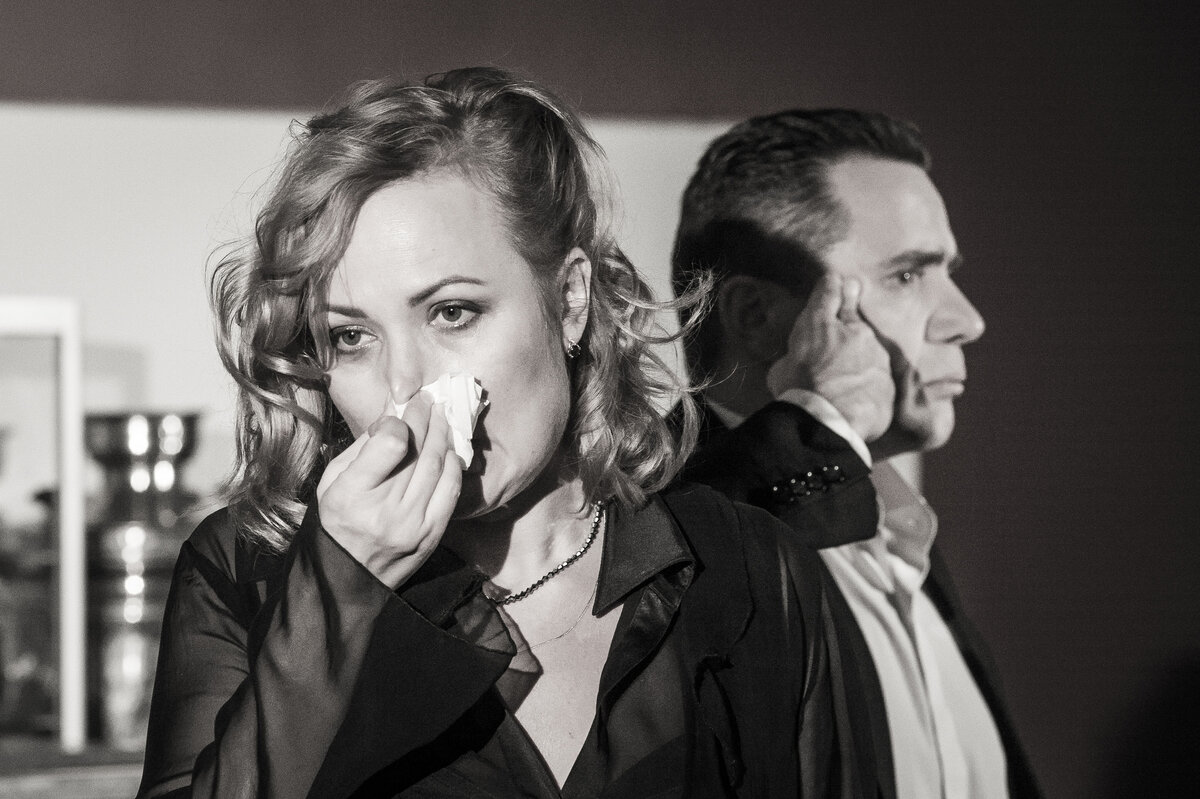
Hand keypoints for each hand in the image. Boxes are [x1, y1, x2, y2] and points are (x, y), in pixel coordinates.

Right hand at [316, 392, 462, 588]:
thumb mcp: (334, 481)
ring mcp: (414, 524)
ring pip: (439, 466)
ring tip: (441, 417)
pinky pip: (451, 490)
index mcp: (354, 494)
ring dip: (443, 435)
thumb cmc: (337, 520)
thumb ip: (364, 446)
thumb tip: (393, 411)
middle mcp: (386, 510)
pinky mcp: (432, 534)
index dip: (400, 421)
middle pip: (419, 450)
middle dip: (426, 418)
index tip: (401, 412)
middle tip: (428, 401)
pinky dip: (454, 465)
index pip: (391, 443)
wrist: (348, 576)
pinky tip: (450, 450)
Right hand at [766, 274, 894, 442]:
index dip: (832, 286)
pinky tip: (858, 399)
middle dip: (850, 319)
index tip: (836, 282)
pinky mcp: (890, 381)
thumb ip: (793, 358)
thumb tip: (794, 362)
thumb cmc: (797, 393)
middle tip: (849, 311)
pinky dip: (870, 384)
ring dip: (860, 359)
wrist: (829, 422)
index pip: (829, 292)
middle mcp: (854, 331)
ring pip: (870, 351)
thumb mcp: (781, 370)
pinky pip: (878, 378)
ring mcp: (876, 355)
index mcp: (820, 325)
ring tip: (845, 381)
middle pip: (855, 318)